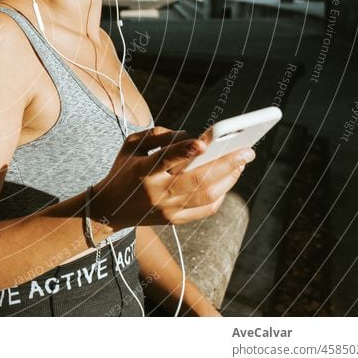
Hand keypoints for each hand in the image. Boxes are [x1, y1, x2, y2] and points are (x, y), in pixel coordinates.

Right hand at [92, 126, 254, 227]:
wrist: (110, 209)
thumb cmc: (123, 171)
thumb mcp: (131, 146)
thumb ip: (157, 136)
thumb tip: (189, 136)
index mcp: (142, 172)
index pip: (165, 160)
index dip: (184, 151)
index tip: (203, 142)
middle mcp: (157, 193)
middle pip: (198, 181)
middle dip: (226, 164)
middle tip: (248, 151)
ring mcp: (168, 210)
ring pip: (207, 195)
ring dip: (229, 178)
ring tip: (241, 162)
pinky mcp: (175, 221)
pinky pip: (206, 209)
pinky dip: (221, 195)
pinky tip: (228, 181)